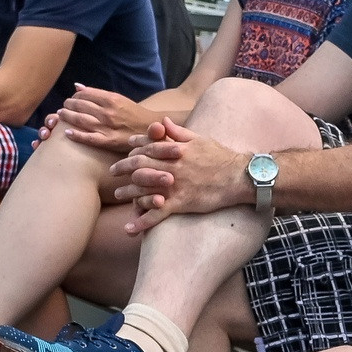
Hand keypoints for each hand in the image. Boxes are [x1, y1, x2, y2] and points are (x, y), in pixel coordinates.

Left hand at [53, 84, 151, 150]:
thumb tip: (77, 87)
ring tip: (61, 116)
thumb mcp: (118, 99)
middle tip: (63, 108)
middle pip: (80, 106)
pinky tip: (67, 133)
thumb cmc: (133, 113)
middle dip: (68, 105)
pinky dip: (76, 135)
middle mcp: (108, 111)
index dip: (74, 96)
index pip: (84, 94)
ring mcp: (107, 126)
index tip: (70, 100)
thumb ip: (98, 94)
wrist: (152, 129)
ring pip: (80, 120)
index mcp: (111, 99)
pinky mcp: (108, 141)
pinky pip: (88, 138)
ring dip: (67, 117)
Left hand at [108, 121, 242, 231]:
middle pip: (139, 166)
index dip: (134, 148)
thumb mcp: (199, 138)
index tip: (126, 150)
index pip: (147, 147)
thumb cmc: (221, 156)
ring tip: (117, 196)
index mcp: (175, 150)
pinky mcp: (180, 203)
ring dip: (128, 193)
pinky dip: (141, 223)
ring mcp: (174, 185)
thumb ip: (178, 131)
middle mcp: (171, 166)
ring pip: (143, 189)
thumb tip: (163, 121)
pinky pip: (156, 214)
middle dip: (123, 168)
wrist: (239, 176)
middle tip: (112, 171)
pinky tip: (129, 229)